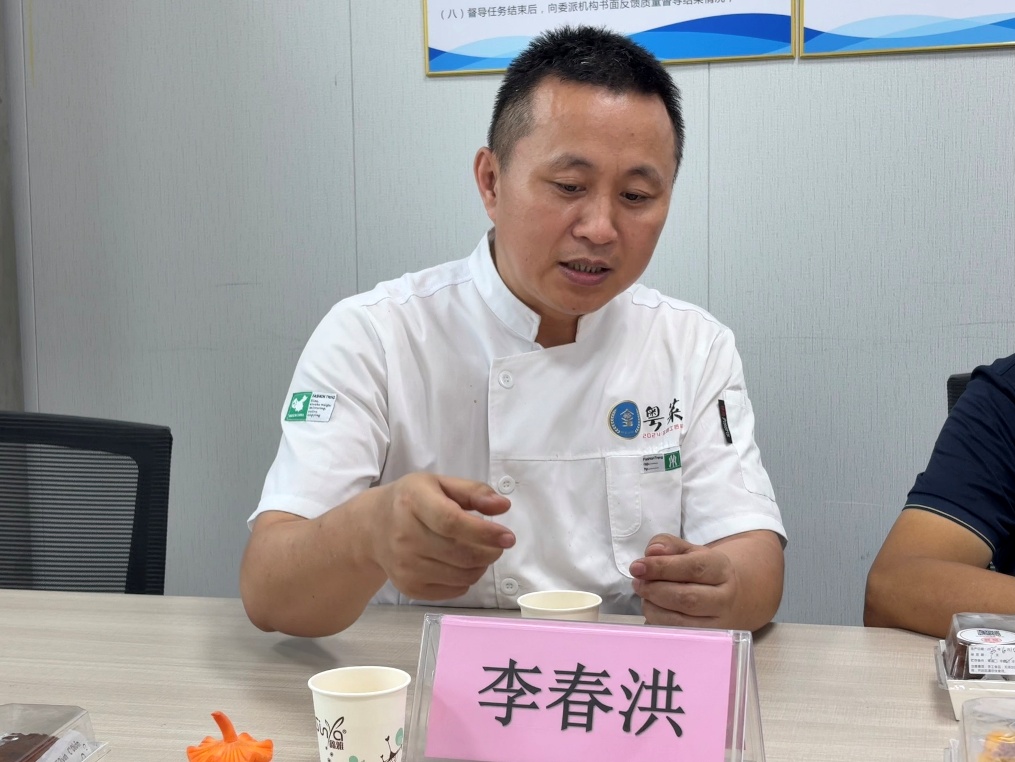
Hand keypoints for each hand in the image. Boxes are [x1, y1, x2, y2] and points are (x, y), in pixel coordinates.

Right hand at [371, 473, 514, 599]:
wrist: (372, 528)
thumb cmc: (412, 501)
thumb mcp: (440, 484)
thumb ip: (474, 491)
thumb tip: (503, 506)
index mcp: (413, 502)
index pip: (452, 522)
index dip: (484, 532)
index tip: (508, 537)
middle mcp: (404, 536)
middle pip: (460, 554)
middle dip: (490, 552)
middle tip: (498, 544)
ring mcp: (404, 566)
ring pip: (460, 576)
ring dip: (481, 566)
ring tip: (480, 553)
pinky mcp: (408, 587)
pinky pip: (452, 591)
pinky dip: (466, 580)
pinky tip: (462, 565)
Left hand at [629, 534, 738, 627]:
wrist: (725, 597)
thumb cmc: (700, 571)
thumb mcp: (687, 551)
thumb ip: (667, 545)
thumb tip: (652, 551)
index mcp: (721, 569)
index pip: (693, 568)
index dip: (661, 567)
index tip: (637, 567)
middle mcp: (724, 598)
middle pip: (687, 598)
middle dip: (654, 590)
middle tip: (637, 583)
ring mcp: (717, 624)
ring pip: (679, 621)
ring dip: (653, 608)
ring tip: (645, 596)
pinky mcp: (705, 641)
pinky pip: (675, 635)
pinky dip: (657, 622)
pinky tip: (654, 610)